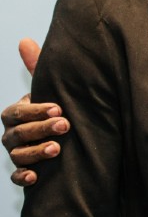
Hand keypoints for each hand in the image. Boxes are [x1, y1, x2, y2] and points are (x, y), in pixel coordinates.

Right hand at [4, 39, 68, 185]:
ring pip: (18, 154)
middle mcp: (12, 133)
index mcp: (16, 114)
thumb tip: (24, 40)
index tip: (59, 109)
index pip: (18, 112)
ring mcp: (16, 153)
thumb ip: (36, 68)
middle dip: (41, 129)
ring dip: (35, 152)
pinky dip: (23, 177)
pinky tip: (35, 177)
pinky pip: (16, 177)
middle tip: (65, 126)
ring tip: (56, 149)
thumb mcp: (48, 90)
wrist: (65, 139)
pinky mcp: (24, 171)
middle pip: (19, 132)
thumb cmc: (54, 110)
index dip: (36, 111)